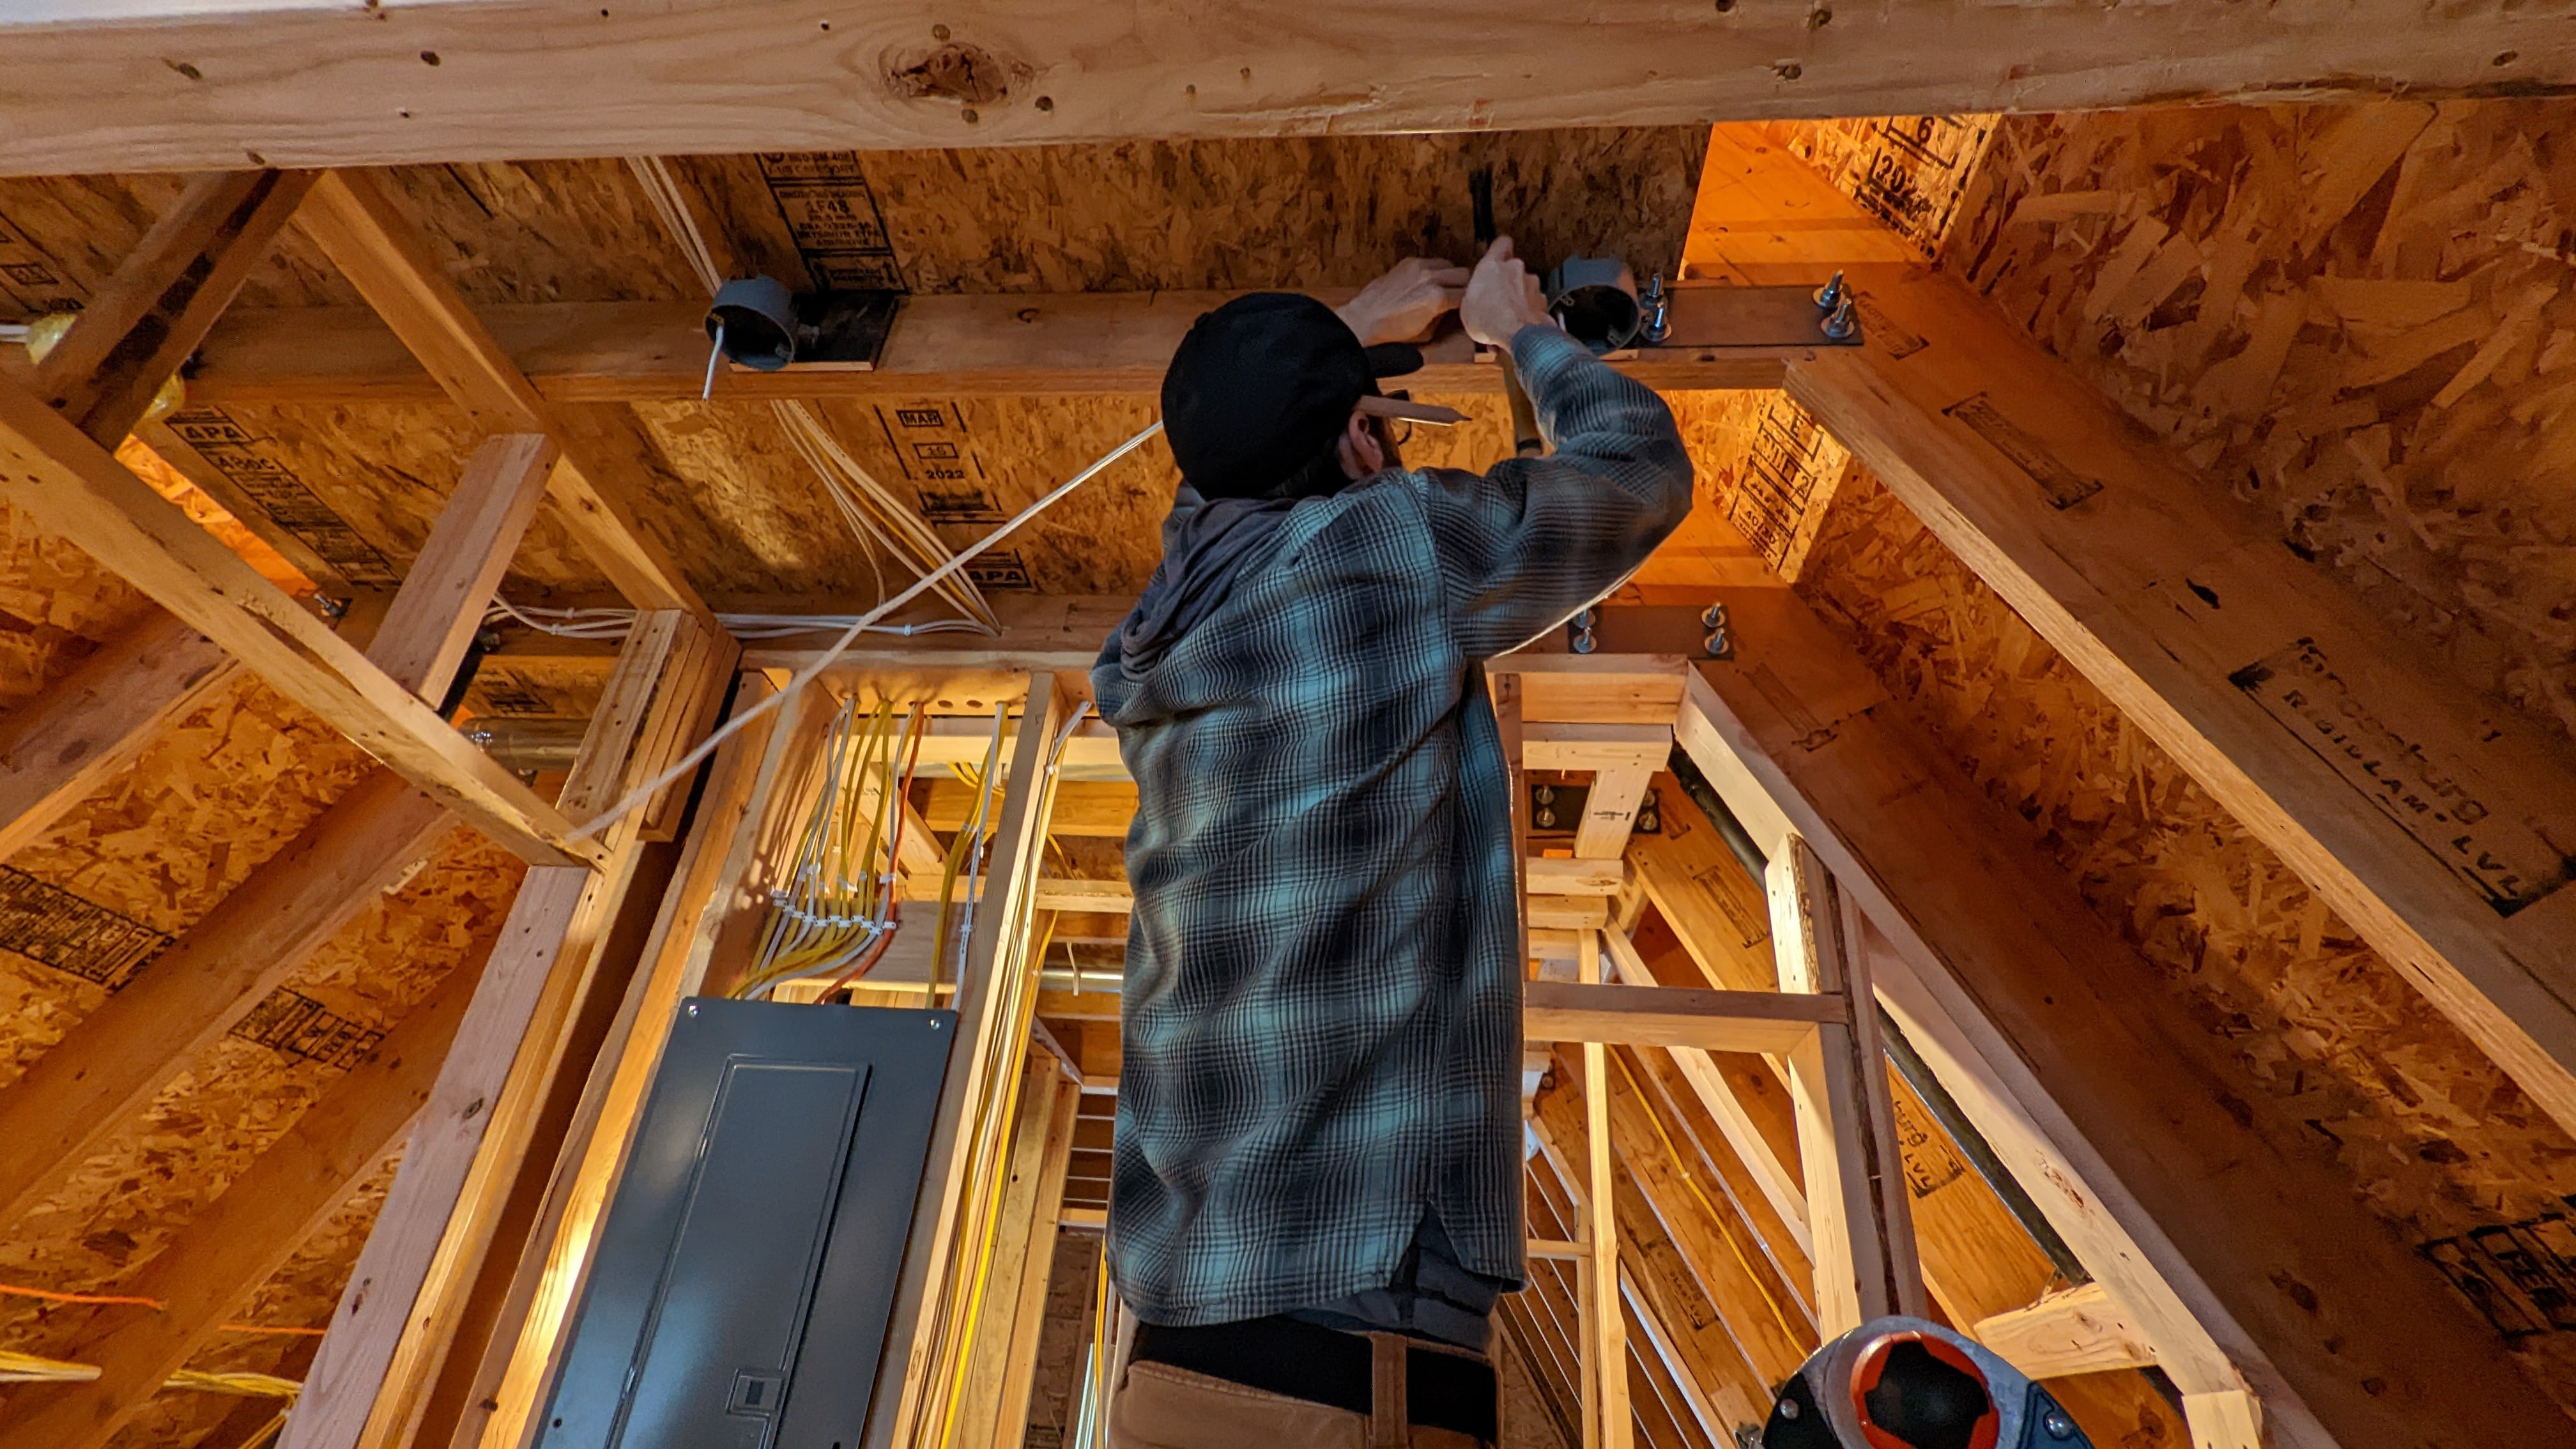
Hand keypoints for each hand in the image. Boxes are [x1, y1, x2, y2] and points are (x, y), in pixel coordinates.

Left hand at [1335, 256, 1468, 345]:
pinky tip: (1429, 281)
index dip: (1469, 302)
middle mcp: (1430, 277)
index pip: (1467, 294)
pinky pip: (1432, 261)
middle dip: (1465, 286)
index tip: (1468, 307)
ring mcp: (1419, 267)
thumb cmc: (1392, 331)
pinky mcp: (1408, 262)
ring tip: (1446, 287)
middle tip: (1461, 296)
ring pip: (1450, 264)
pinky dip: (1435, 270)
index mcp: (1437, 297)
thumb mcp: (1427, 331)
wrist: (1364, 320)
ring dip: (1451, 275)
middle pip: (1465, 273)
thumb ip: (1445, 317)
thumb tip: (1456, 309)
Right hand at [1459, 236, 1552, 348]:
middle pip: (1512, 268)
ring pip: (1524, 287)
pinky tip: (1517, 326)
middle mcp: (1515, 269)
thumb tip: (1475, 298)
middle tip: (1497, 298)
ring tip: (1507, 317)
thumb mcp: (1467, 307)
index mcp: (1492, 265)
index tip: (1498, 254)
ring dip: (1518, 298)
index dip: (1500, 249)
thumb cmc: (1490, 319)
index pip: (1501, 243)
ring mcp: (1531, 284)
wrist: (1518, 335)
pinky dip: (1527, 313)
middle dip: (1507, 282)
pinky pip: (1532, 304)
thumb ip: (1474, 294)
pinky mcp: (1542, 300)